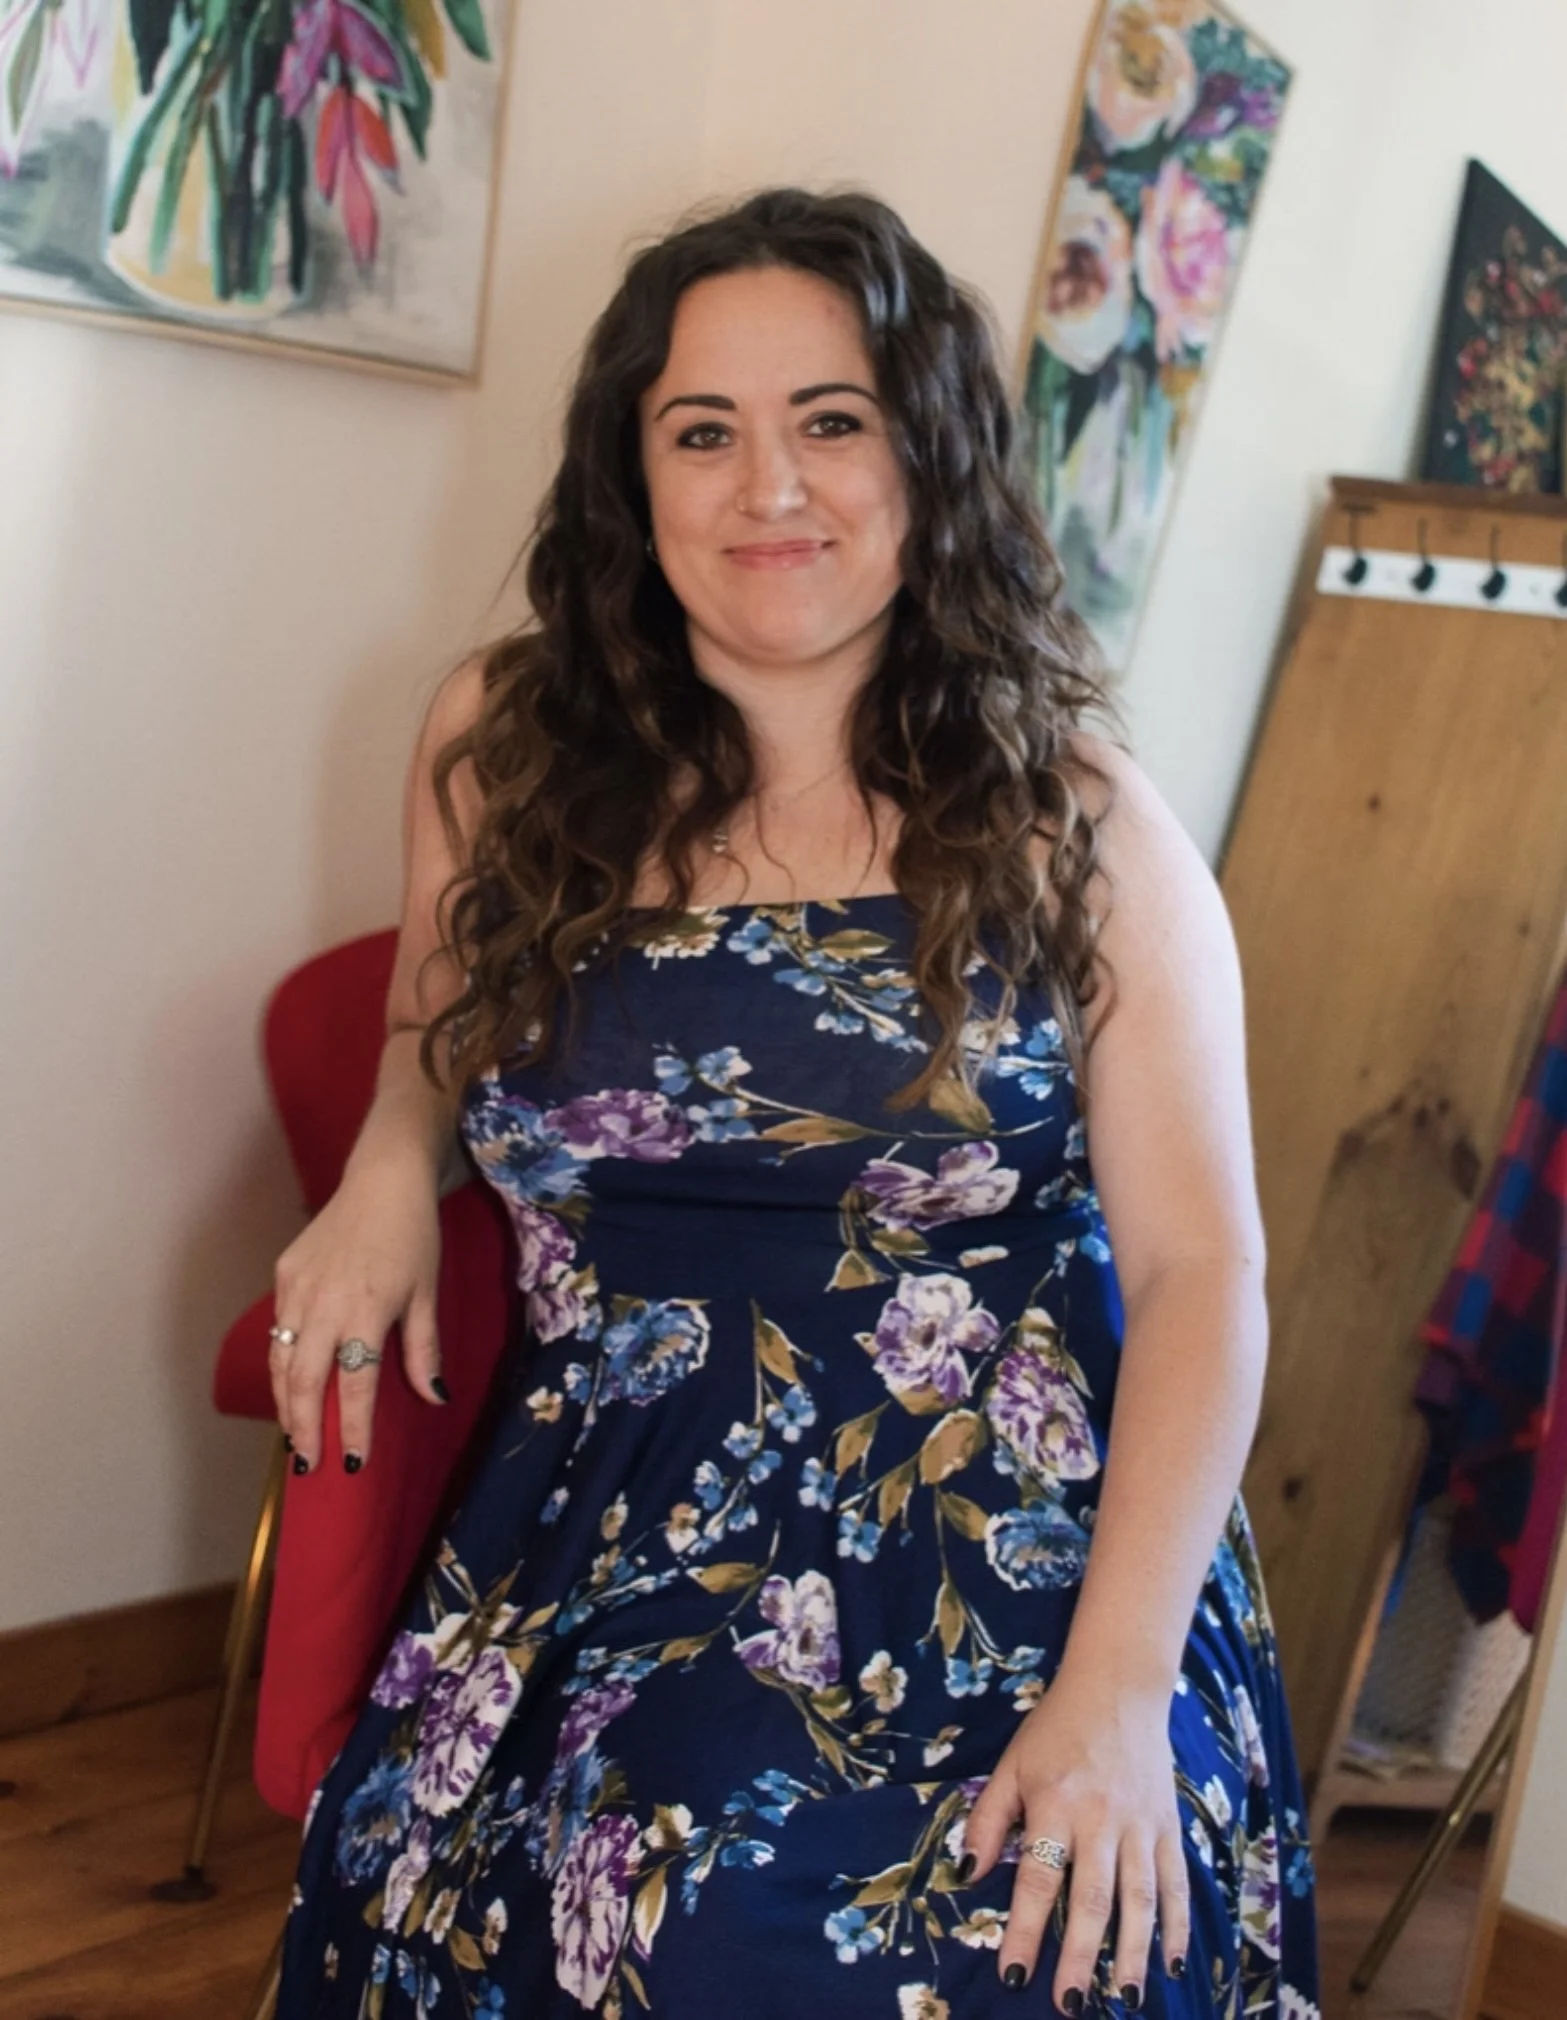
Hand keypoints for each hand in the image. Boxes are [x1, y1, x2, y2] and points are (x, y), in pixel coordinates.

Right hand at [269, 1150, 445, 1473]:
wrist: (383, 1180)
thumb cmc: (414, 1236)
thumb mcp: (428, 1293)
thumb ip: (424, 1349)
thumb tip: (434, 1397)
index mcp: (366, 1310)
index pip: (356, 1385)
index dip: (354, 1428)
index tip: (352, 1463)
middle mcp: (324, 1303)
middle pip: (304, 1382)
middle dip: (303, 1428)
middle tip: (307, 1465)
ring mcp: (297, 1288)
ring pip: (281, 1360)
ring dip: (285, 1403)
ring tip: (294, 1436)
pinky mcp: (283, 1274)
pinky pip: (278, 1331)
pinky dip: (281, 1364)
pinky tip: (290, 1386)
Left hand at [962, 1666, 1188, 2009]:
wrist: (1118, 1687)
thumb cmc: (1055, 1730)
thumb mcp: (1011, 1765)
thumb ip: (988, 1818)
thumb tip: (968, 1874)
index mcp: (1055, 1803)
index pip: (1037, 1878)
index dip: (1025, 1929)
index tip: (1014, 1974)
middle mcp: (1100, 1818)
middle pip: (1091, 1898)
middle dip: (1081, 1955)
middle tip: (1070, 2003)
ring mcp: (1140, 1824)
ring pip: (1139, 1898)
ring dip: (1134, 1953)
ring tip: (1126, 1999)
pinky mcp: (1169, 1825)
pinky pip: (1175, 1882)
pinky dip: (1177, 1925)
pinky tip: (1172, 1963)